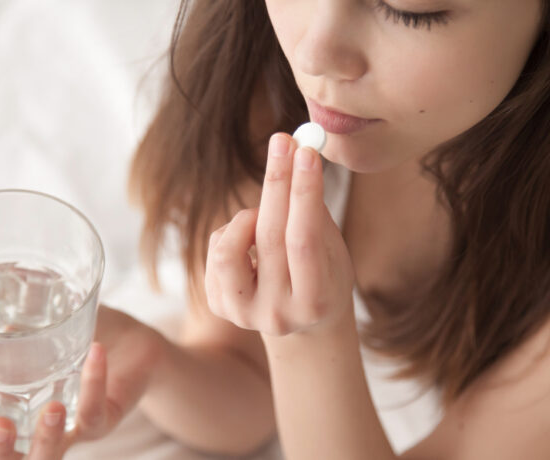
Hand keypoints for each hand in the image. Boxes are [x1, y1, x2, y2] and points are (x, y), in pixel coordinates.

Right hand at [0, 305, 164, 458]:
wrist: (133, 343)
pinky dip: (93, 384)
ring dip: (44, 440)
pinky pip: (93, 414)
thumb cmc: (80, 331)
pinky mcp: (100, 420)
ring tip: (50, 408)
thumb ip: (13, 297)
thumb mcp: (44, 310)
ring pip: (47, 455)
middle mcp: (26, 421)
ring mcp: (64, 426)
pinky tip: (95, 353)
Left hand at [204, 133, 354, 336]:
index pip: (305, 240)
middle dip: (277, 182)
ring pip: (229, 248)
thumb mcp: (332, 249)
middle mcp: (278, 315)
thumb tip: (296, 152)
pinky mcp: (220, 306)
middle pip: (270, 238)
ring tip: (263, 214)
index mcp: (316, 302)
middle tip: (283, 142)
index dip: (304, 193)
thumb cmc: (323, 272)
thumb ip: (314, 211)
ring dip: (248, 216)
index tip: (306, 151)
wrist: (302, 320)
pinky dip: (233, 232)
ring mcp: (245, 314)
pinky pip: (216, 251)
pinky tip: (250, 239)